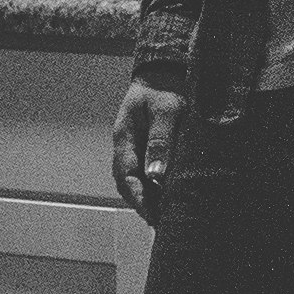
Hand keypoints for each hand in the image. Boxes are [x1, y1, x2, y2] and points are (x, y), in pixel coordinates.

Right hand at [112, 79, 186, 215]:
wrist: (166, 70)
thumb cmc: (166, 87)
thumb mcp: (167, 110)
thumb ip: (161, 141)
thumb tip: (156, 175)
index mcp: (124, 135)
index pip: (125, 175)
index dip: (137, 197)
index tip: (152, 213)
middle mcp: (126, 144)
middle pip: (127, 182)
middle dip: (142, 204)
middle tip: (160, 222)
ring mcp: (135, 146)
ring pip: (136, 179)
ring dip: (148, 198)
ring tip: (165, 216)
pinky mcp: (148, 147)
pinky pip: (146, 172)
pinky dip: (155, 187)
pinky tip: (169, 197)